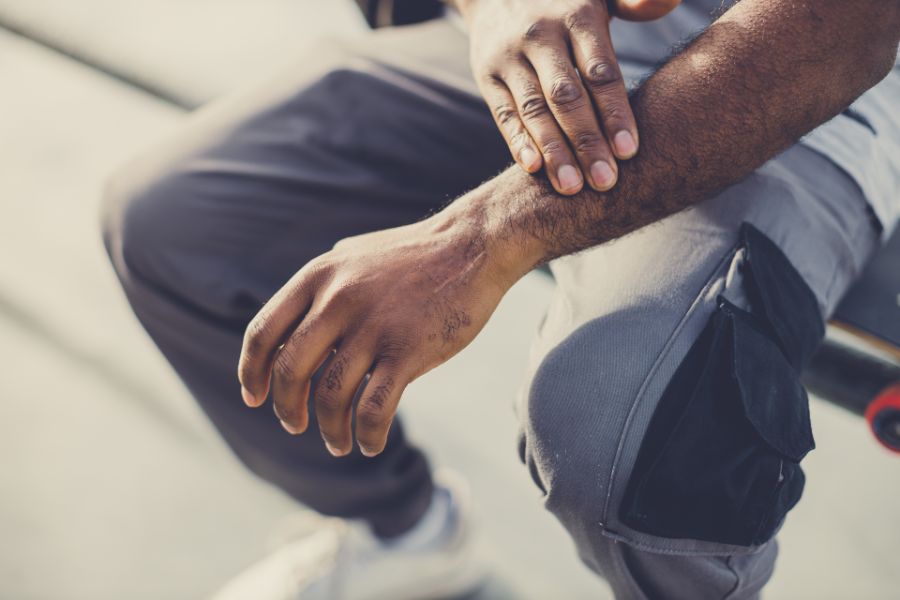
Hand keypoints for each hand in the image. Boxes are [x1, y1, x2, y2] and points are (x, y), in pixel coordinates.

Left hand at [237, 210, 516, 456]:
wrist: (473, 245)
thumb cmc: (416, 254)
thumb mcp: (354, 256)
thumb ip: (323, 286)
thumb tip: (296, 320)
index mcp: (319, 276)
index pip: (262, 333)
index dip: (251, 372)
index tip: (255, 397)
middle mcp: (338, 300)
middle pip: (291, 371)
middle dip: (286, 408)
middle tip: (295, 425)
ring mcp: (373, 326)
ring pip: (331, 396)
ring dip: (329, 430)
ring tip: (338, 444)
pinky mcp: (408, 350)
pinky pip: (375, 408)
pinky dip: (368, 435)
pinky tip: (370, 444)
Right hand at [459, 0, 678, 193]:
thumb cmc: (567, 2)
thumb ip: (634, 0)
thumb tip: (669, 4)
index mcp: (577, 15)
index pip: (599, 71)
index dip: (615, 112)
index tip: (629, 151)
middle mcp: (541, 36)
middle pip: (566, 96)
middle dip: (587, 142)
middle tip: (606, 182)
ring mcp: (510, 58)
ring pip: (534, 110)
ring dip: (553, 152)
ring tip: (572, 188)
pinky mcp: (488, 77)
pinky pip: (504, 114)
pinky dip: (517, 142)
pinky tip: (533, 169)